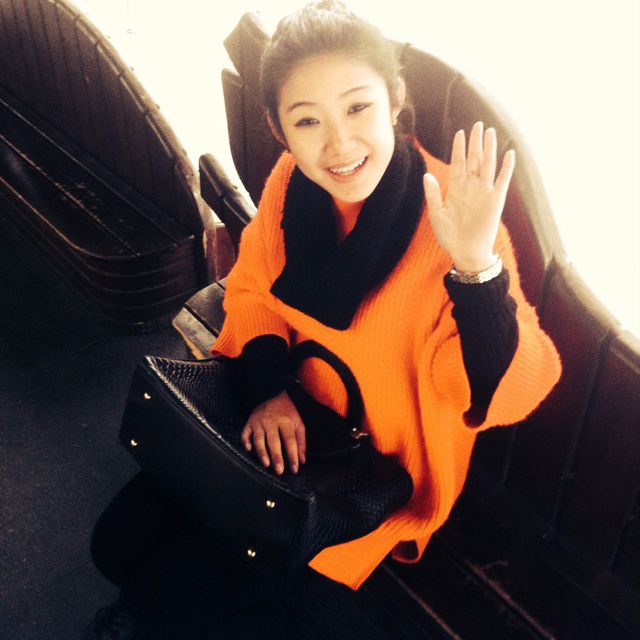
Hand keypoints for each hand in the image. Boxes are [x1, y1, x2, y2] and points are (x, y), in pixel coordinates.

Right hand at [241, 391, 305, 474]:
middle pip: (274, 441)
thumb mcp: (299, 424)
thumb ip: (301, 442)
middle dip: (276, 457)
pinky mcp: (250, 421)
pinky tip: (249, 450)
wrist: (279, 396)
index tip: (294, 469)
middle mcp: (271, 421)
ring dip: (262, 452)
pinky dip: (246, 442)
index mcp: (285, 421)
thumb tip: (302, 461)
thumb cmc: (290, 413)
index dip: (292, 456)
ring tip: (266, 464)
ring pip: (259, 439)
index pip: (290, 441)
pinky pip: (246, 433)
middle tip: (279, 471)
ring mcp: (259, 421)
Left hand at [423, 122, 514, 271]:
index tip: (460, 133)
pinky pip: (502, 180)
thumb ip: (433, 194)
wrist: (466, 252)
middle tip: (477, 125)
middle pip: (474, 159)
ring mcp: (484, 192)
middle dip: (475, 142)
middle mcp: (471, 187)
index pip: (458, 163)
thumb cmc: (449, 236)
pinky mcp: (496, 200)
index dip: (459, 148)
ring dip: (489, 149)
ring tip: (491, 132)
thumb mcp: (436, 214)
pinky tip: (509, 153)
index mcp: (456, 189)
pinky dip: (506, 167)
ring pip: (488, 165)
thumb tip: (427, 174)